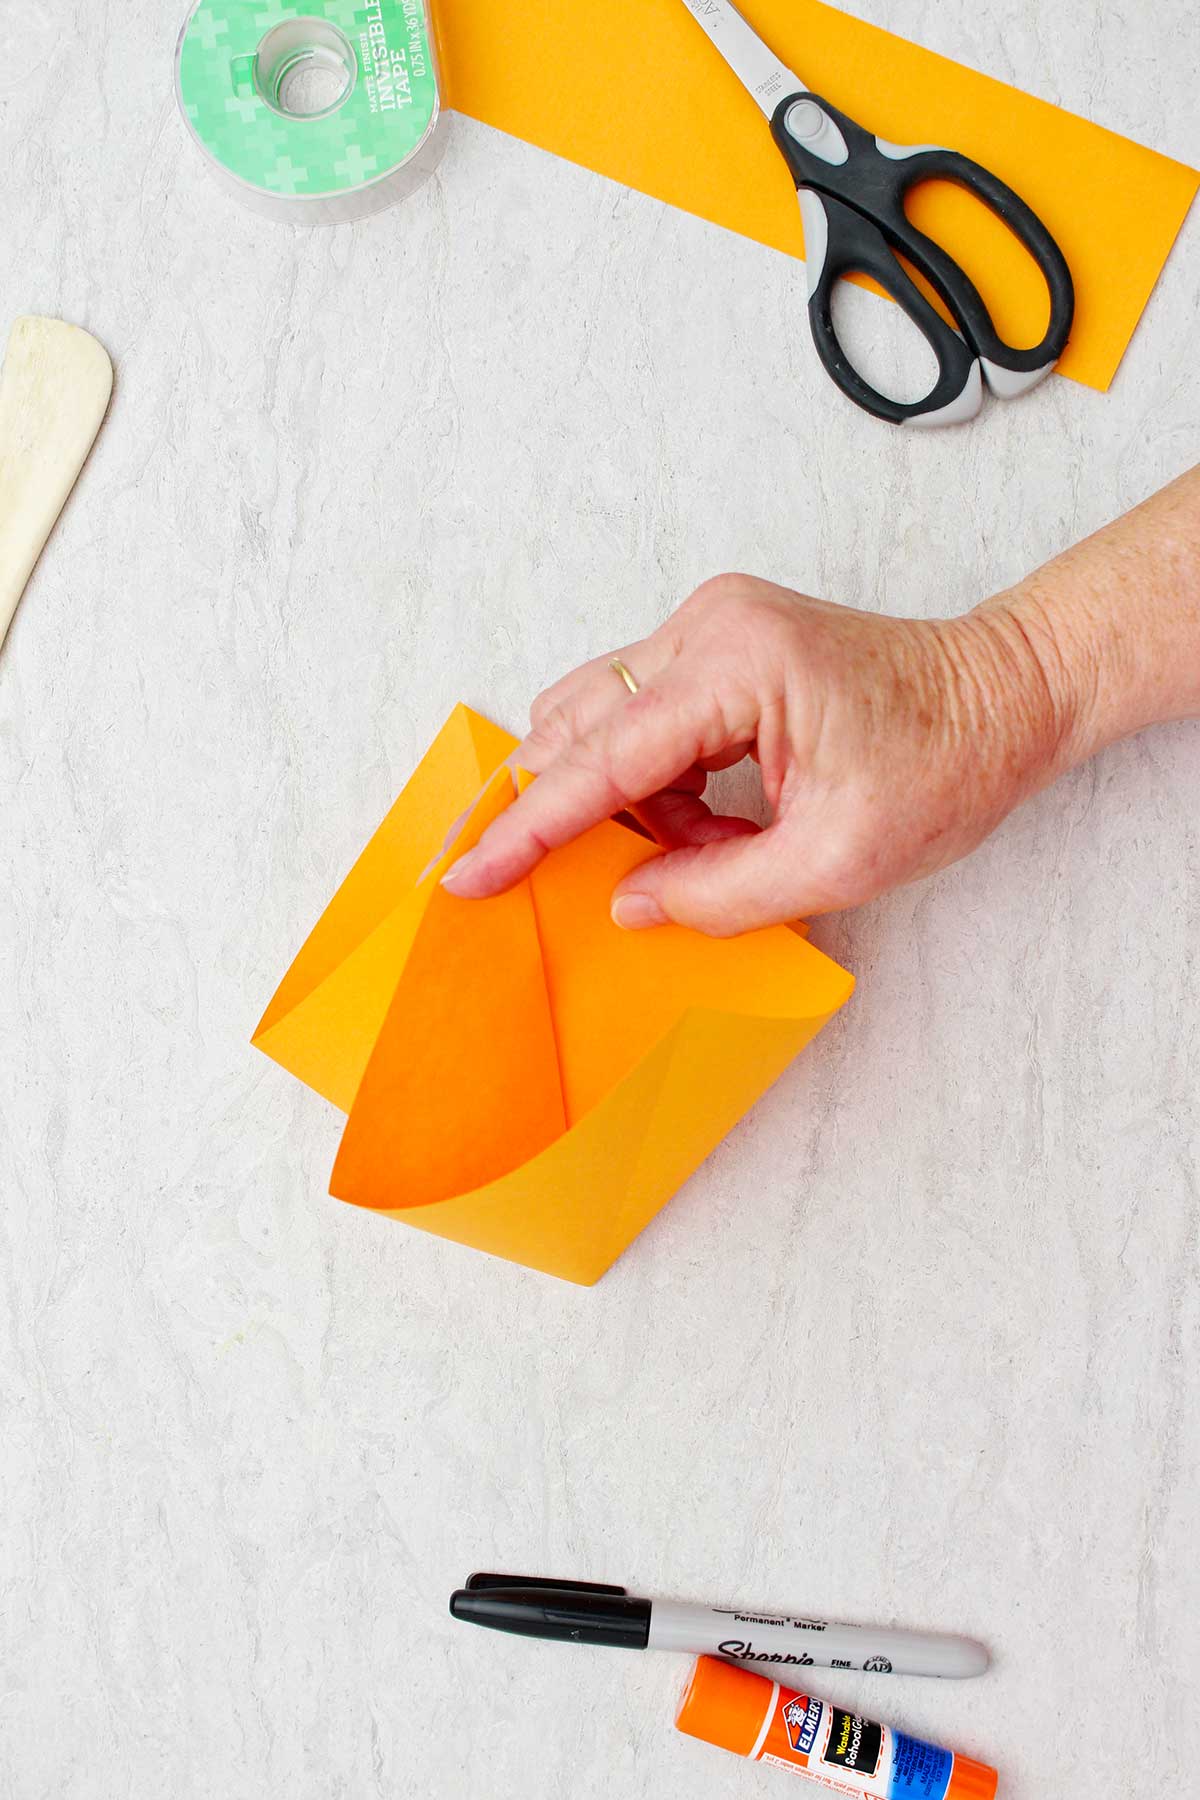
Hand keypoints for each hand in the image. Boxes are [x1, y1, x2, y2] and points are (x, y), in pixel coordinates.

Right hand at [440, 573, 1070, 935]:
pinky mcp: (718, 642)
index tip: (468, 873)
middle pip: (579, 724)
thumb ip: (718, 891)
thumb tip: (626, 902)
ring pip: (604, 722)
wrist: (1005, 695)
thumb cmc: (946, 761)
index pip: (601, 757)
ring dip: (623, 803)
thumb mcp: (838, 860)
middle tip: (534, 877)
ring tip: (699, 854)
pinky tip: (710, 825)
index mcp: (739, 665)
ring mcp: (711, 627)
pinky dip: (654, 784)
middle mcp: (710, 627)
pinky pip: (643, 718)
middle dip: (561, 811)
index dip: (528, 827)